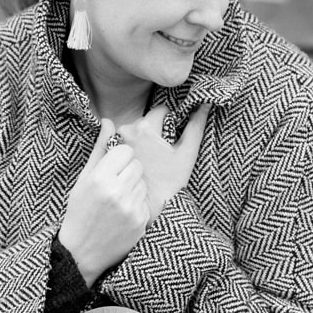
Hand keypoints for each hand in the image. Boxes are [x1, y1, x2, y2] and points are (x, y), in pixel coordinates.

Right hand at [59, 119, 148, 284]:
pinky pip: (146, 200)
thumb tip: (109, 121)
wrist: (81, 251)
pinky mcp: (141, 221)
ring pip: (143, 182)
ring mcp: (131, 207)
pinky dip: (137, 204)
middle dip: (127, 172)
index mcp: (99, 178)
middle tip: (114, 186)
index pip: (125, 151)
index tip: (111, 168)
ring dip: (134, 188)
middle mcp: (116, 191)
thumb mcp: (84, 179)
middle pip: (137, 165)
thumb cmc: (80, 211)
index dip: (119, 158)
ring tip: (117, 201)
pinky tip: (122, 214)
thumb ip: (99, 149)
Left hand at [116, 104, 208, 218]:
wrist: (149, 208)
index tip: (174, 138)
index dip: (172, 121)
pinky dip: (133, 147)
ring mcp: (115, 142)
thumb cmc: (170, 183)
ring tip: (153, 159)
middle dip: (157, 130)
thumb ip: (196, 126)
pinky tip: (141, 163)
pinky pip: (124, 141)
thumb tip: (204, 104)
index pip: (162, 110)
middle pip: (147, 120)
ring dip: (145, 139)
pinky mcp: (109, 153)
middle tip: (163, 152)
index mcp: (145, 128)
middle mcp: (126, 131)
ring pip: (136, 130)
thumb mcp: (187, 153)